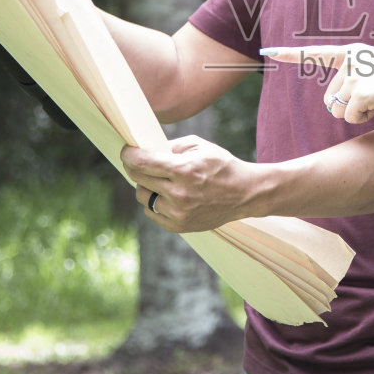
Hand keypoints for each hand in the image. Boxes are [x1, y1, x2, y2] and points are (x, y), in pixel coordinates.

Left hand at [122, 135, 258, 233]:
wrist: (245, 193)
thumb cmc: (222, 165)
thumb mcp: (200, 146)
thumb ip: (171, 146)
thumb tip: (146, 149)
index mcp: (184, 170)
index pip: (141, 162)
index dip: (129, 154)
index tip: (127, 151)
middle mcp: (179, 194)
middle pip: (138, 178)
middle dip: (135, 167)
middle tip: (139, 162)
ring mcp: (179, 213)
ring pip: (143, 196)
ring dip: (146, 186)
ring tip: (159, 180)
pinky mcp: (180, 226)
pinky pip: (152, 212)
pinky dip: (154, 202)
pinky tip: (166, 195)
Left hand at [260, 43, 373, 124]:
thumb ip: (352, 79)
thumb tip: (333, 108)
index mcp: (352, 52)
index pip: (316, 53)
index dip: (290, 54)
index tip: (268, 51)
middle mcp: (350, 60)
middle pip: (330, 98)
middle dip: (347, 105)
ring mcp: (355, 75)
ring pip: (337, 110)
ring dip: (356, 113)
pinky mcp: (360, 92)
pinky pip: (349, 118)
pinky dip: (363, 118)